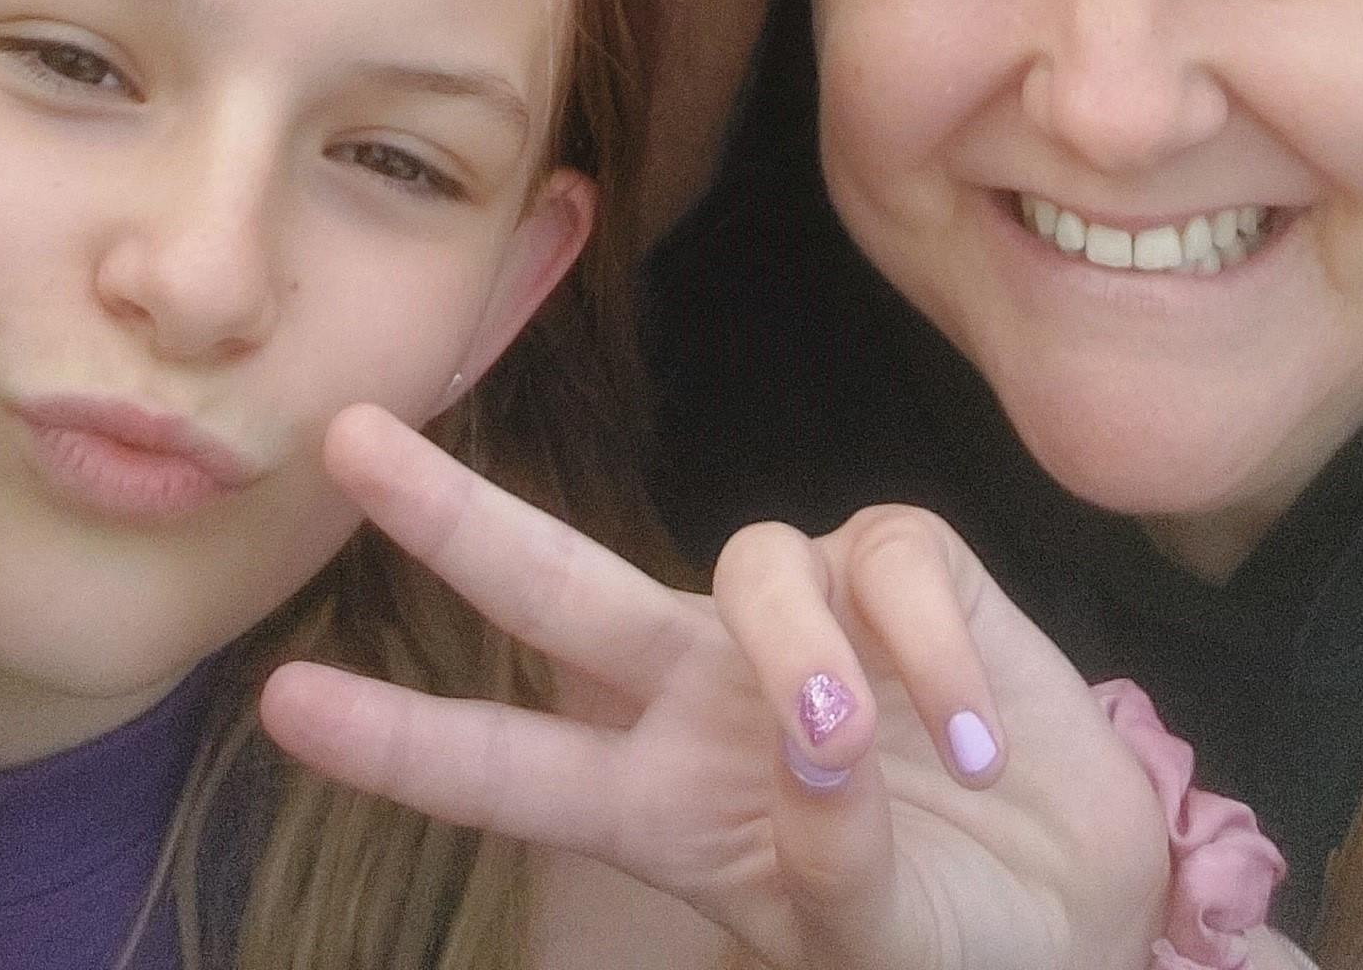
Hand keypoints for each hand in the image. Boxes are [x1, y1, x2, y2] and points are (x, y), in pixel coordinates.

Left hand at [262, 406, 1206, 969]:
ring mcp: (802, 615)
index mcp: (662, 798)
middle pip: (557, 585)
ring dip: (800, 662)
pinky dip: (928, 653)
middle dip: (448, 513)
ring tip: (856, 759)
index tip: (282, 704)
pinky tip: (976, 737)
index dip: (400, 740)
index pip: (508, 766)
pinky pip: (889, 564)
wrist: (1080, 912)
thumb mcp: (863, 943)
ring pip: (749, 564)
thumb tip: (820, 759)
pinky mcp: (905, 562)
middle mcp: (704, 688)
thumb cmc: (945, 937)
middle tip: (344, 442)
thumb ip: (831, 872)